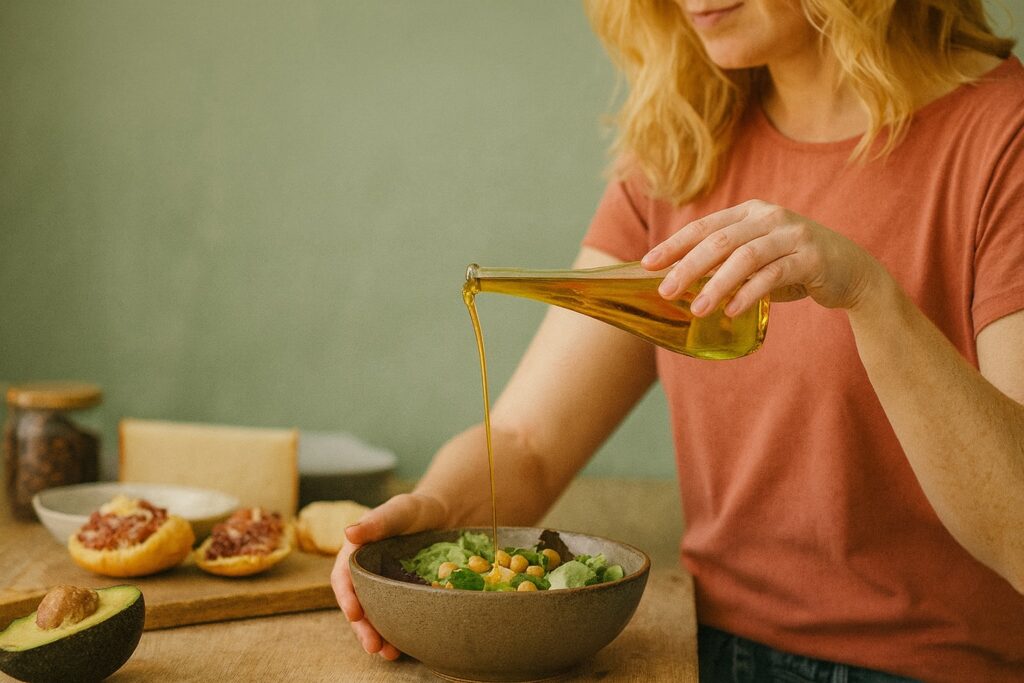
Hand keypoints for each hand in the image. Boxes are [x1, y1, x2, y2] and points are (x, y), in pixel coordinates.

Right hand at [331, 492, 447, 659]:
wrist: (440, 518)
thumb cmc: (415, 511)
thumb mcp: (398, 511)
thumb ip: (377, 522)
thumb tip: (348, 532)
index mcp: (354, 552)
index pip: (343, 577)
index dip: (346, 596)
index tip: (355, 613)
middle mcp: (362, 572)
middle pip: (356, 603)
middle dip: (362, 627)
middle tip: (373, 645)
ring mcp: (379, 586)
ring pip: (372, 614)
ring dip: (377, 635)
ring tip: (388, 654)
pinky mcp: (396, 596)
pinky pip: (391, 616)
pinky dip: (394, 632)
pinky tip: (402, 648)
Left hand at [640, 200, 883, 315]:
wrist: (850, 271)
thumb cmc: (793, 265)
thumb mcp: (757, 258)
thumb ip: (725, 263)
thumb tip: (680, 282)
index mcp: (750, 212)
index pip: (704, 226)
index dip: (674, 244)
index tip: (647, 264)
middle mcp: (770, 217)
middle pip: (720, 240)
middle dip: (688, 266)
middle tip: (665, 290)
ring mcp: (792, 235)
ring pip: (745, 257)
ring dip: (717, 284)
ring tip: (696, 308)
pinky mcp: (811, 258)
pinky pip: (774, 275)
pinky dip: (750, 293)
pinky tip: (731, 310)